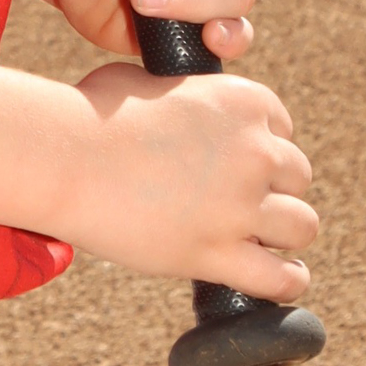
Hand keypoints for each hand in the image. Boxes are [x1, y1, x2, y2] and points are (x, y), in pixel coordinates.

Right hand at [66, 62, 317, 297]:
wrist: (64, 157)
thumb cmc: (93, 114)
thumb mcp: (149, 82)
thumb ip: (183, 96)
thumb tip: (175, 106)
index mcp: (244, 101)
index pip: (284, 130)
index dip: (262, 148)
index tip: (241, 161)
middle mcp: (255, 151)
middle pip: (298, 178)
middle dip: (272, 189)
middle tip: (240, 200)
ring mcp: (240, 205)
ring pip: (301, 227)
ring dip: (281, 233)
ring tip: (262, 239)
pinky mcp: (218, 253)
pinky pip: (281, 279)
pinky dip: (288, 283)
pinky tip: (286, 279)